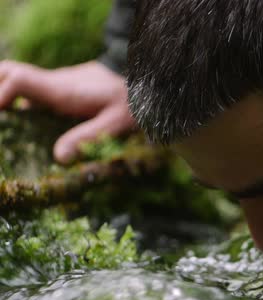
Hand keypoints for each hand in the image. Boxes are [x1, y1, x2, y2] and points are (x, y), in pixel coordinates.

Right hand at [0, 60, 135, 162]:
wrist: (140, 78)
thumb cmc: (130, 100)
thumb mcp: (115, 122)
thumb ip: (87, 137)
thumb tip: (57, 157)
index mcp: (62, 90)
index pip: (20, 79)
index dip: (1, 93)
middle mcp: (51, 84)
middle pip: (7, 72)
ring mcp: (52, 85)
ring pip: (14, 78)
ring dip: (0, 93)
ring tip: (3, 126)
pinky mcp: (57, 90)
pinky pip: (27, 90)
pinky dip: (12, 100)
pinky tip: (15, 125)